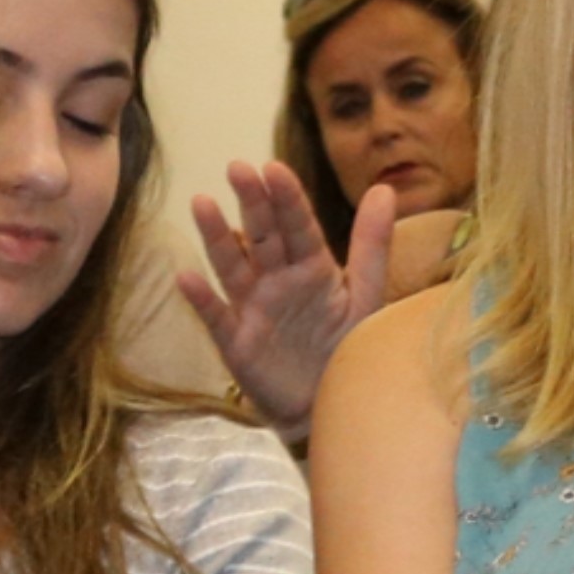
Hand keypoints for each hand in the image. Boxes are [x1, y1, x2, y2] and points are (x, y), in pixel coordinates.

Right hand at [181, 161, 400, 444]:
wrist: (329, 405)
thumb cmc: (348, 347)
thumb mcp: (366, 296)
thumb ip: (372, 246)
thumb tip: (385, 189)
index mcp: (312, 267)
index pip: (298, 225)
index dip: (287, 198)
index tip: (274, 167)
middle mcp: (278, 280)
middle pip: (263, 236)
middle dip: (251, 203)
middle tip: (237, 168)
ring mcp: (253, 307)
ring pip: (232, 265)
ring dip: (217, 236)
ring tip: (202, 203)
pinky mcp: (236, 341)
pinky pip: (216, 316)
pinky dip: (201, 298)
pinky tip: (187, 277)